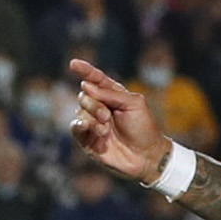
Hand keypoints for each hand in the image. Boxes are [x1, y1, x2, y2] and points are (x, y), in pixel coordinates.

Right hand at [67, 59, 169, 183]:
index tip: (74, 64)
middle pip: (85, 96)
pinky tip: (86, 128)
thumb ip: (111, 93)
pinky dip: (79, 126)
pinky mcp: (87, 140)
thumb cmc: (144, 128)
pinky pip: (75, 128)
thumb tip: (86, 85)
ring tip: (105, 131)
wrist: (146, 156)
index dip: (85, 71)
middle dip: (94, 105)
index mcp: (112, 95)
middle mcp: (100, 107)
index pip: (96, 79)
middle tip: (107, 117)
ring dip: (92, 119)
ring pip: (80, 112)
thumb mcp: (133, 104)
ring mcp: (93, 123)